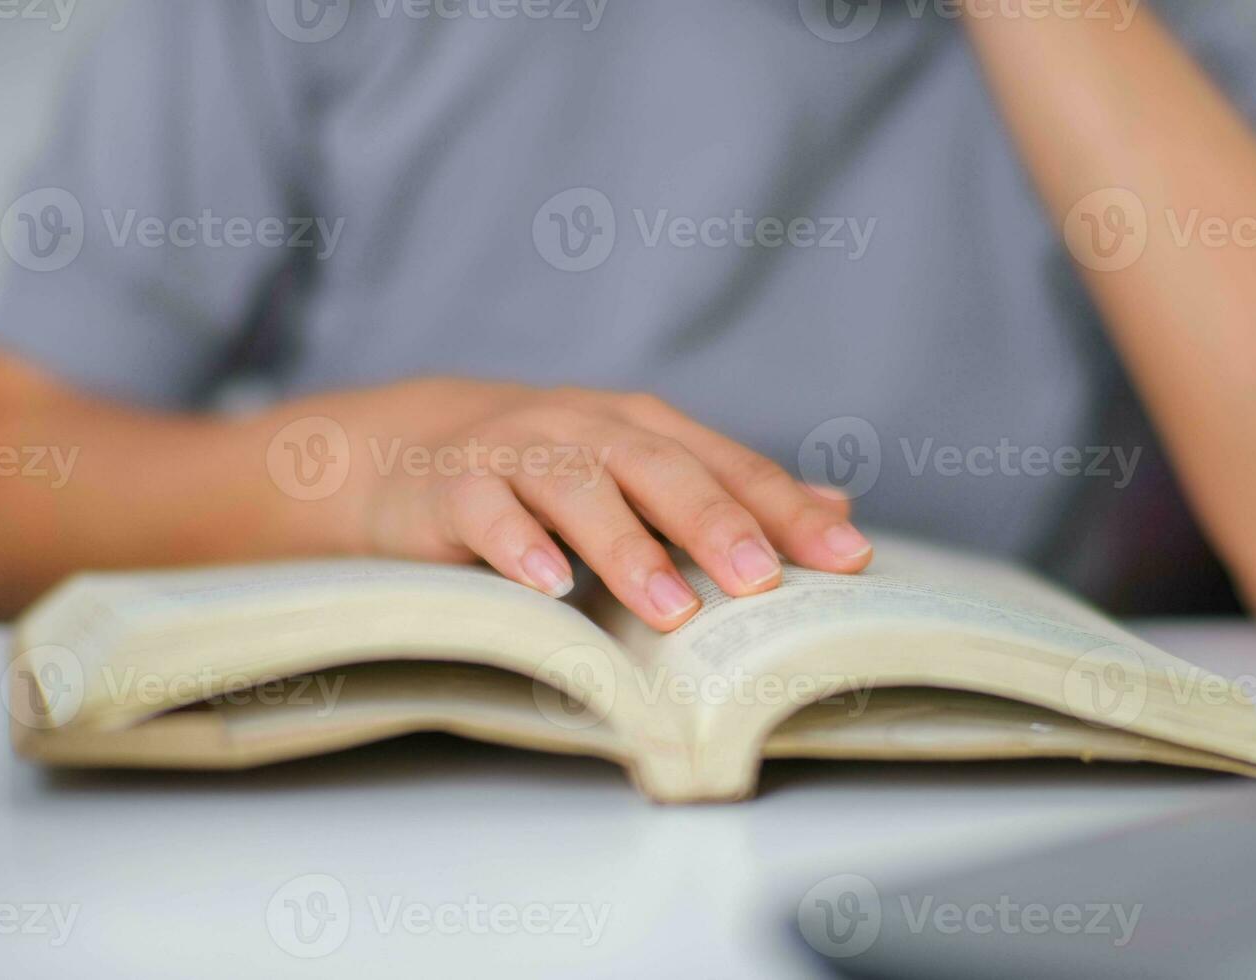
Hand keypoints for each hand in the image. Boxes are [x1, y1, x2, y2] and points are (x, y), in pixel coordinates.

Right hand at [327, 381, 873, 629]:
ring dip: (626, 546)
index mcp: (645, 429)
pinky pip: (488, 512)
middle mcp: (587, 430)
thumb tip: (839, 509)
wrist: (410, 451)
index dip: (786, 511)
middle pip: (659, 469)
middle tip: (759, 580)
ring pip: (578, 489)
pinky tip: (551, 585)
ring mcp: (518, 453)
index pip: (728, 466)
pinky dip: (518, 545)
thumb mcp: (642, 476)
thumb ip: (734, 494)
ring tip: (672, 608)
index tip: (845, 560)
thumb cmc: (550, 477)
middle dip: (714, 522)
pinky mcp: (454, 487)